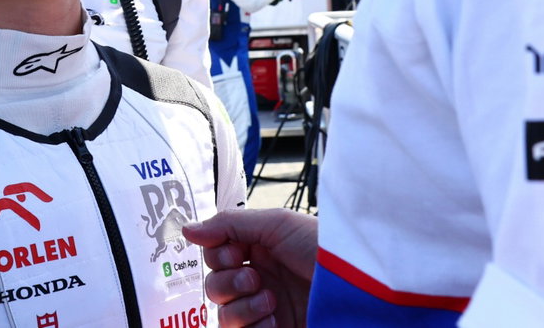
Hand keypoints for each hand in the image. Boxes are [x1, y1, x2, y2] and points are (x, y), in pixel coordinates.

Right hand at [182, 208, 316, 327]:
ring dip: (241, 307)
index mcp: (260, 249)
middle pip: (213, 285)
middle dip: (228, 282)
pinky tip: (275, 320)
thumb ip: (229, 224)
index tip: (236, 252)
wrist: (357, 287)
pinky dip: (252, 326)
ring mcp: (266, 310)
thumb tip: (186, 229)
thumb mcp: (277, 225)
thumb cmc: (324, 249)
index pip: (216, 254)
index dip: (218, 254)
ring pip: (223, 314)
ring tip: (271, 301)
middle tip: (255, 278)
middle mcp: (260, 279)